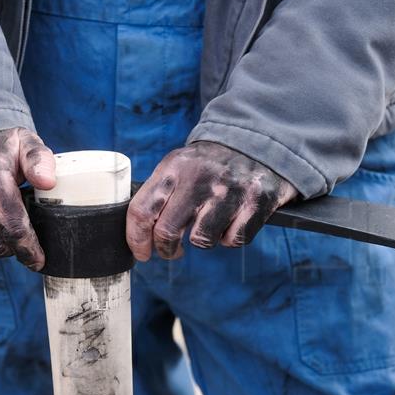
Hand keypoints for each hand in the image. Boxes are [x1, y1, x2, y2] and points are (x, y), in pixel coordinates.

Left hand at [126, 141, 297, 260]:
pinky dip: (230, 238)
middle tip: (171, 251)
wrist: (258, 142)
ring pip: (202, 240)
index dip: (137, 238)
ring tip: (208, 224)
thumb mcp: (179, 165)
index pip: (142, 210)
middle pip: (167, 231)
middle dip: (166, 250)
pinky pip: (233, 240)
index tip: (142, 252)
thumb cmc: (209, 164)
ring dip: (202, 241)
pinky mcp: (256, 202)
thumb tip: (138, 232)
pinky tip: (232, 221)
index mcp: (174, 167)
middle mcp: (200, 177)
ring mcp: (229, 190)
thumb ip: (158, 193)